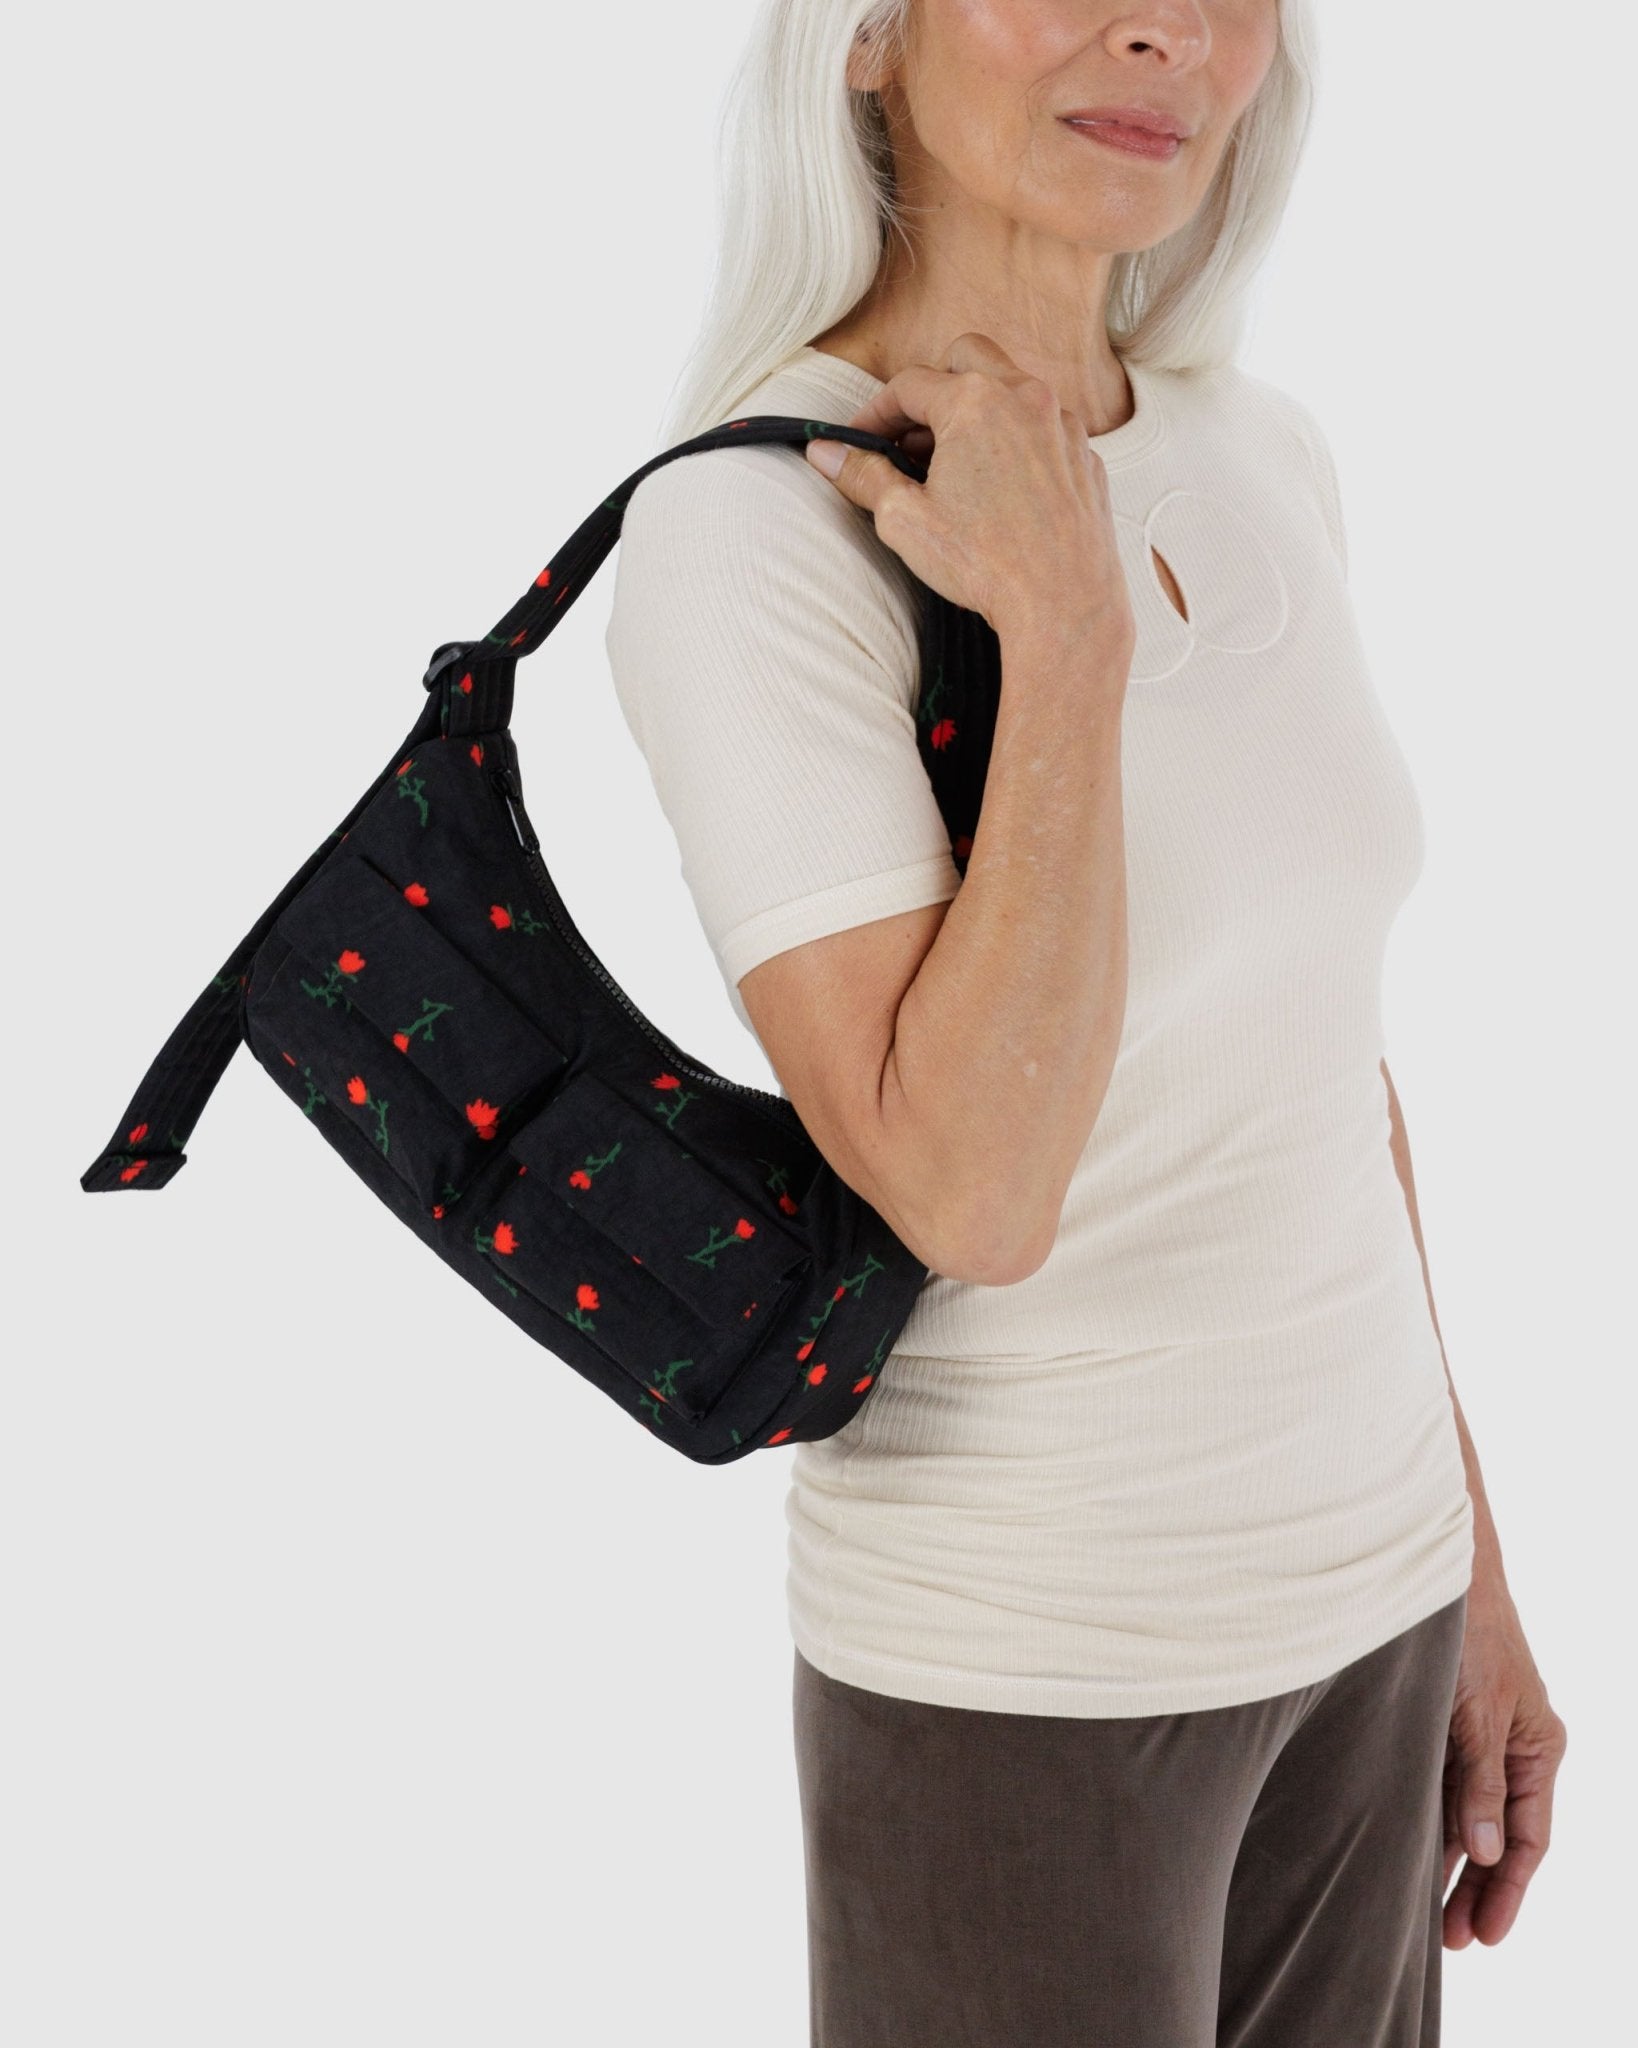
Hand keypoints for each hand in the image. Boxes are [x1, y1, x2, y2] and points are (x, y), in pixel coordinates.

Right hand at [804, 331, 1134, 653]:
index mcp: (974, 402)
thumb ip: (864, 476)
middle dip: (932, 386)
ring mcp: (1062, 424)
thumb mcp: (905, 519)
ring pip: (1011, 388)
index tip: (860, 440)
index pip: (909, 385)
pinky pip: (1043, 427)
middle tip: (909, 435)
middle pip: (966, 358)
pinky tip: (999, 484)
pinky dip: (1015, 440)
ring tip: (952, 461)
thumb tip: (826, 454)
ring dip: (976, 410)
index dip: (875, 413)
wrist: (1063, 603)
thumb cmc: (986, 562)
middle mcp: (1024, 397)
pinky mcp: (1085, 456)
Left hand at [1441, 1575, 1567, 1945]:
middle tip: (1450, 1941)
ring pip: (1468, 1816)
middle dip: (1478, 1889)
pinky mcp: (1443, 1723)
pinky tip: (1411, 1852)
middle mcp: (1512, 1747)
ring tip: (1426, 1914)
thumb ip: (1481, 1781)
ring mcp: (1478, 1737)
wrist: (1437, 1570)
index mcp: (1538, 1748)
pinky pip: (1442, 1786)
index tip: (1484, 1935)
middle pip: (1500, 1837)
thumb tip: (1489, 1852)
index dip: (1509, 1890)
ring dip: (1452, 1862)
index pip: (1531, 1838)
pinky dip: (1432, 1821)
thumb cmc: (1469, 1632)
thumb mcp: (1477, 1712)